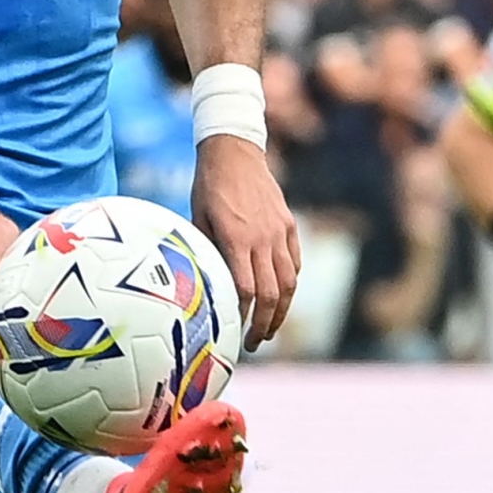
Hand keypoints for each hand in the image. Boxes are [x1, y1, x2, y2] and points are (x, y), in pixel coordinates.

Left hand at [194, 136, 299, 347]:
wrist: (234, 150)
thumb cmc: (208, 186)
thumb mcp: (197, 219)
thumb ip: (206, 253)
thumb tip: (206, 288)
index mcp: (236, 239)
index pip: (246, 290)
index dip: (242, 315)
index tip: (233, 331)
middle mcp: (262, 238)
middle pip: (272, 294)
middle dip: (264, 324)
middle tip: (253, 342)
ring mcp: (279, 232)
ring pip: (289, 282)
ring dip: (281, 311)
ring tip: (270, 329)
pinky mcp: (289, 225)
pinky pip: (295, 262)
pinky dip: (290, 284)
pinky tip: (280, 297)